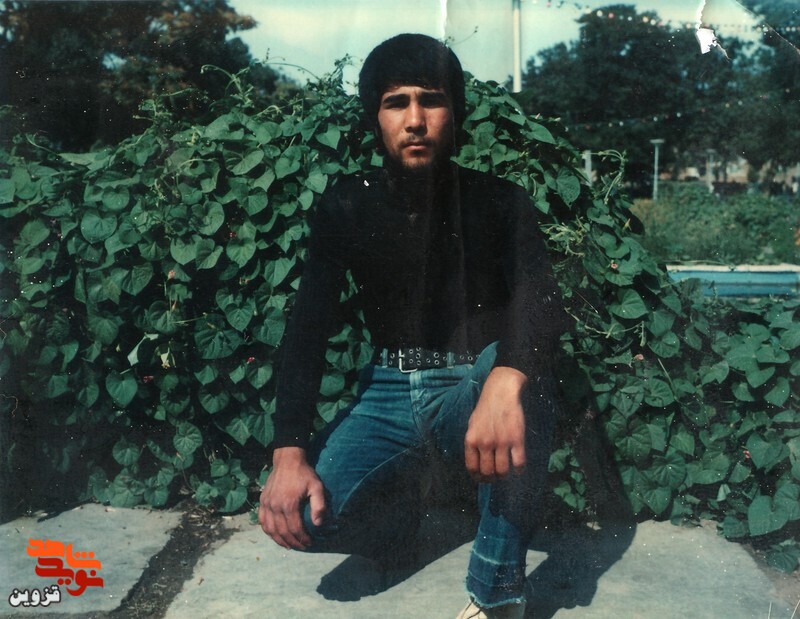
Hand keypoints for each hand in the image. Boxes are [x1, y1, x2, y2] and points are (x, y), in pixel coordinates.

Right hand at [258, 447, 325, 549]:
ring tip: (289, 546)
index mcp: (289, 504)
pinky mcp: (262, 501)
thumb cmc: (304, 474)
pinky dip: (268, 531)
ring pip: (270, 529)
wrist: (287, 460)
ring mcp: (267, 504)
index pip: (295, 529)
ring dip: (279, 541)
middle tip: (302, 547)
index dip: (303, 539)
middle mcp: (275, 506)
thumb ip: (319, 505)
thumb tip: (318, 524)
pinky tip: (275, 536)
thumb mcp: (317, 486)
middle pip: (283, 532)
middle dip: (293, 542)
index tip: (309, 543)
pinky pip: (262, 521)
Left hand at [464, 366, 527, 481]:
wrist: (501, 392)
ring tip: (507, 472)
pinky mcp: (517, 439)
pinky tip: (518, 467)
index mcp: (471, 440)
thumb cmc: (486, 408)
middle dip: (492, 479)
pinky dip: (519, 469)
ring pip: (503, 471)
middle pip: (488, 473)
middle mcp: (484, 443)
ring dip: (505, 475)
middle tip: (496, 476)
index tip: (483, 479)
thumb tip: (476, 461)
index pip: (472, 468)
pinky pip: (519, 463)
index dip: (478, 478)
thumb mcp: (472, 425)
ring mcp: (501, 442)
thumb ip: (473, 442)